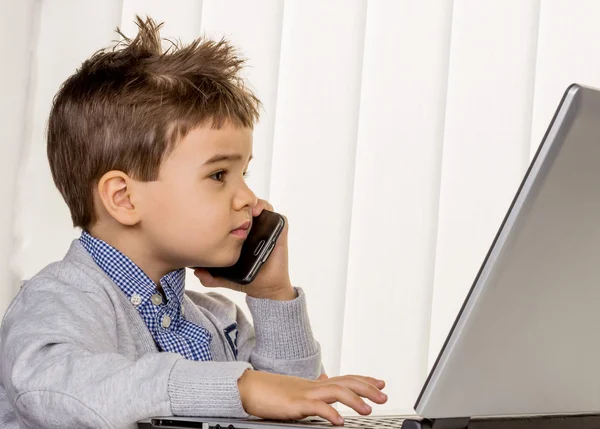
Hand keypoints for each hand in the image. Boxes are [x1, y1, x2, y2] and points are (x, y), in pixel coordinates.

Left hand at [194, 199, 294, 300]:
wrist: (267, 287)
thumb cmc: (249, 278)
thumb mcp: (225, 276)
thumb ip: (210, 277)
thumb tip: (197, 271)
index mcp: (241, 234)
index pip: (233, 214)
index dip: (226, 208)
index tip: (217, 209)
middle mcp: (253, 228)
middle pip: (244, 207)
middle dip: (237, 202)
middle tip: (231, 206)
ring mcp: (266, 228)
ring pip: (258, 206)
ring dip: (251, 203)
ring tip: (244, 208)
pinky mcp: (279, 231)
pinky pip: (274, 214)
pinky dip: (266, 209)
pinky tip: (256, 213)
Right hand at [237, 370, 387, 424]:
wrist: (248, 387)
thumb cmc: (270, 392)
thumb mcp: (296, 391)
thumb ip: (313, 391)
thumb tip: (324, 386)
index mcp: (315, 384)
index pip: (345, 379)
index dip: (364, 380)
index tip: (381, 383)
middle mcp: (314, 386)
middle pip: (346, 382)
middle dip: (367, 388)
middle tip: (384, 395)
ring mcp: (305, 393)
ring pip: (335, 391)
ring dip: (354, 400)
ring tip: (368, 410)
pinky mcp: (295, 404)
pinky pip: (316, 407)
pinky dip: (330, 413)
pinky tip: (340, 422)